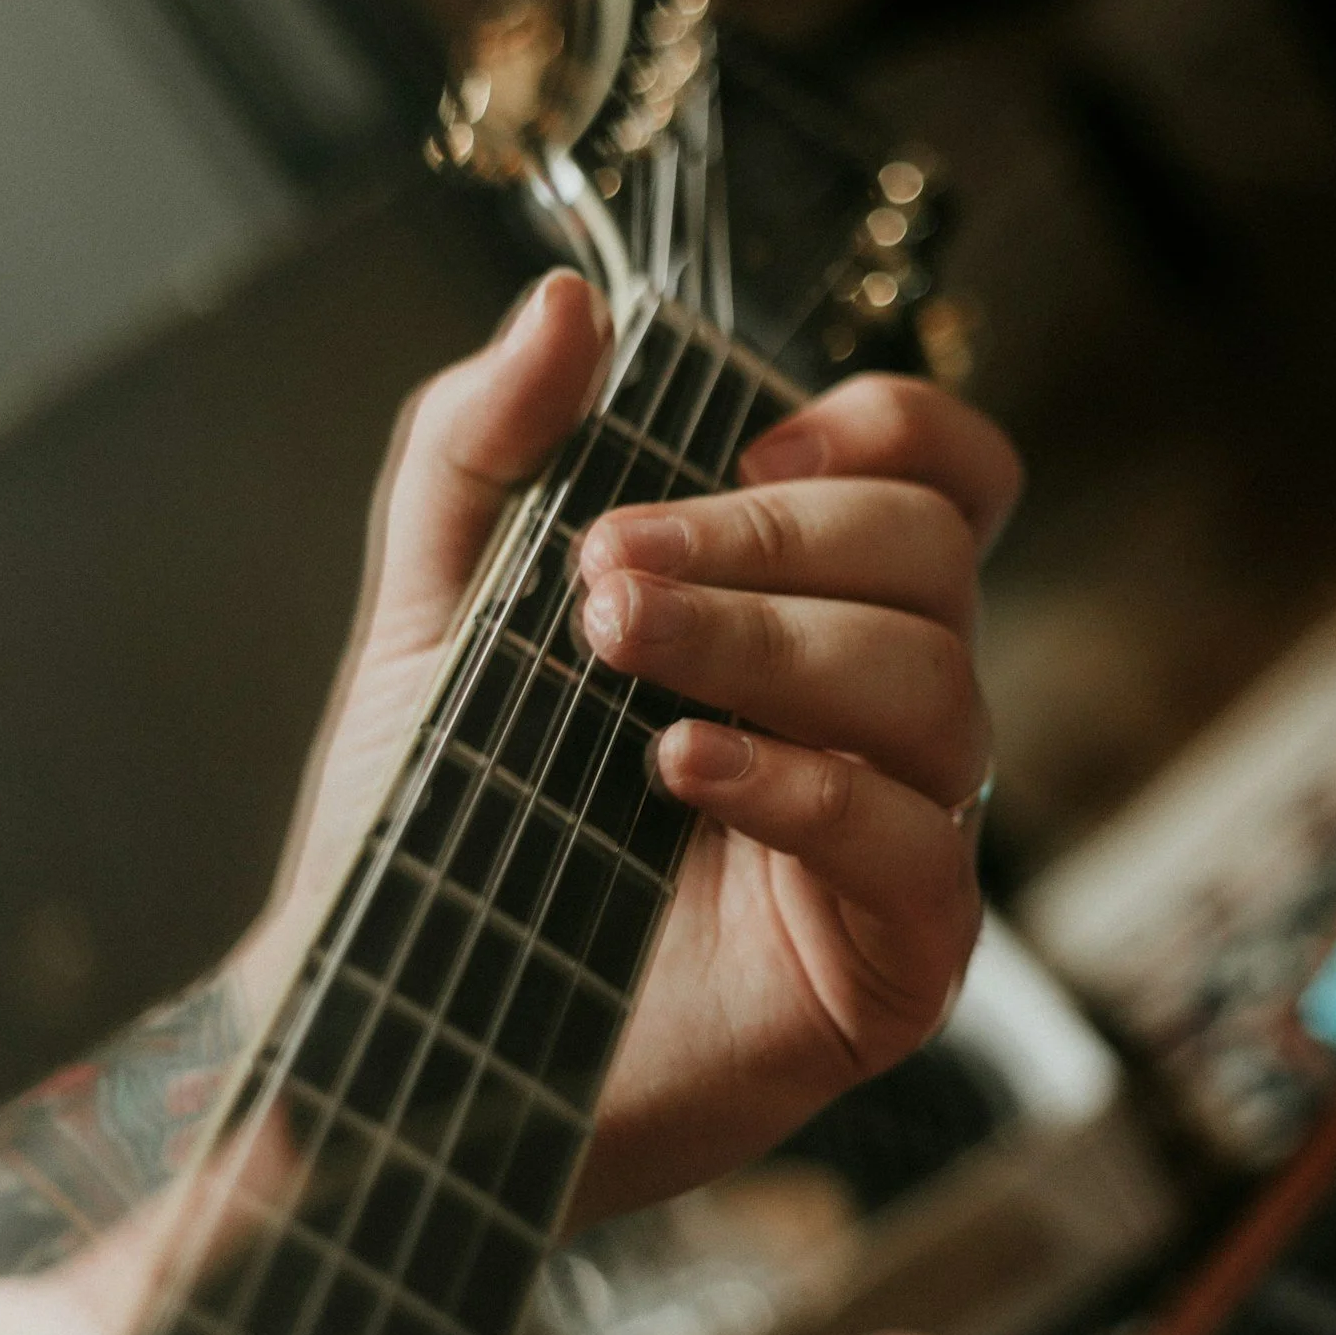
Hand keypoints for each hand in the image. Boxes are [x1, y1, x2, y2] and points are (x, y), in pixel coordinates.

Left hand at [250, 265, 1020, 1222]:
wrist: (392, 1031)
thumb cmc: (436, 833)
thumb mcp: (434, 616)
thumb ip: (482, 454)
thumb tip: (562, 303)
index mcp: (809, 617)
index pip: (943, 482)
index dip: (887, 431)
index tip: (749, 446)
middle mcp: (878, 716)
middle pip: (930, 561)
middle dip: (768, 543)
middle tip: (607, 576)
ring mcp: (901, 838)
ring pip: (937, 685)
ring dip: (769, 644)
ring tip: (618, 657)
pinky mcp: (895, 961)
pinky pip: (919, 845)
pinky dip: (806, 786)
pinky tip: (683, 770)